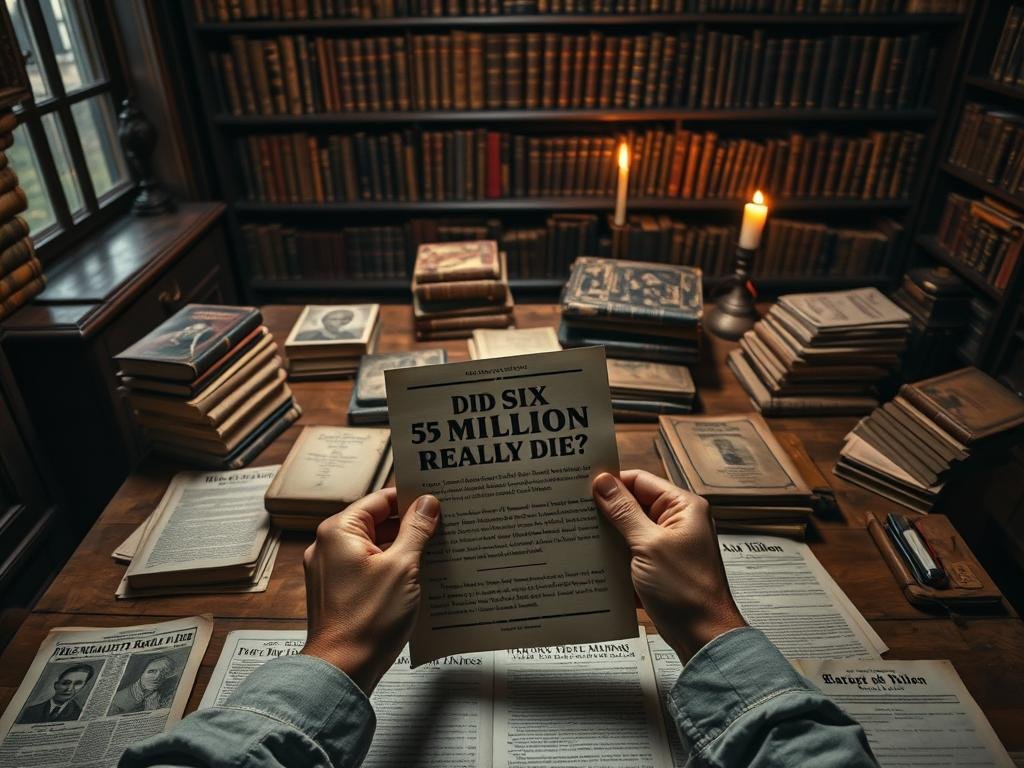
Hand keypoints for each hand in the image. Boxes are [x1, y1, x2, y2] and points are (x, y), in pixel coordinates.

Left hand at [301, 487, 439, 693]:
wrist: (343, 670)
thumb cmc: (368, 620)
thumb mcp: (403, 567)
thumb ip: (416, 530)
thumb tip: (427, 503)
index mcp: (338, 531)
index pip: (380, 500)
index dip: (411, 499)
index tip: (437, 500)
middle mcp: (329, 546)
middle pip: (378, 522)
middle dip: (411, 527)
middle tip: (443, 527)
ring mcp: (331, 570)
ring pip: (375, 547)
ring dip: (403, 550)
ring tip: (435, 553)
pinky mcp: (338, 591)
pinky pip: (369, 568)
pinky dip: (391, 569)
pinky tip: (417, 577)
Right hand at [593, 470, 745, 661]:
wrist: (704, 637)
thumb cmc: (684, 590)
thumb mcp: (648, 545)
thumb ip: (624, 512)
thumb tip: (602, 482)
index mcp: (682, 507)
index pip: (640, 481)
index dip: (611, 483)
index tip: (580, 487)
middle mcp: (677, 522)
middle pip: (633, 505)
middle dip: (604, 511)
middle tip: (571, 511)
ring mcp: (668, 546)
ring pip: (629, 531)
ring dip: (607, 536)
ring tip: (576, 535)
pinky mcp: (659, 567)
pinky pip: (631, 553)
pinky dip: (614, 556)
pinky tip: (590, 560)